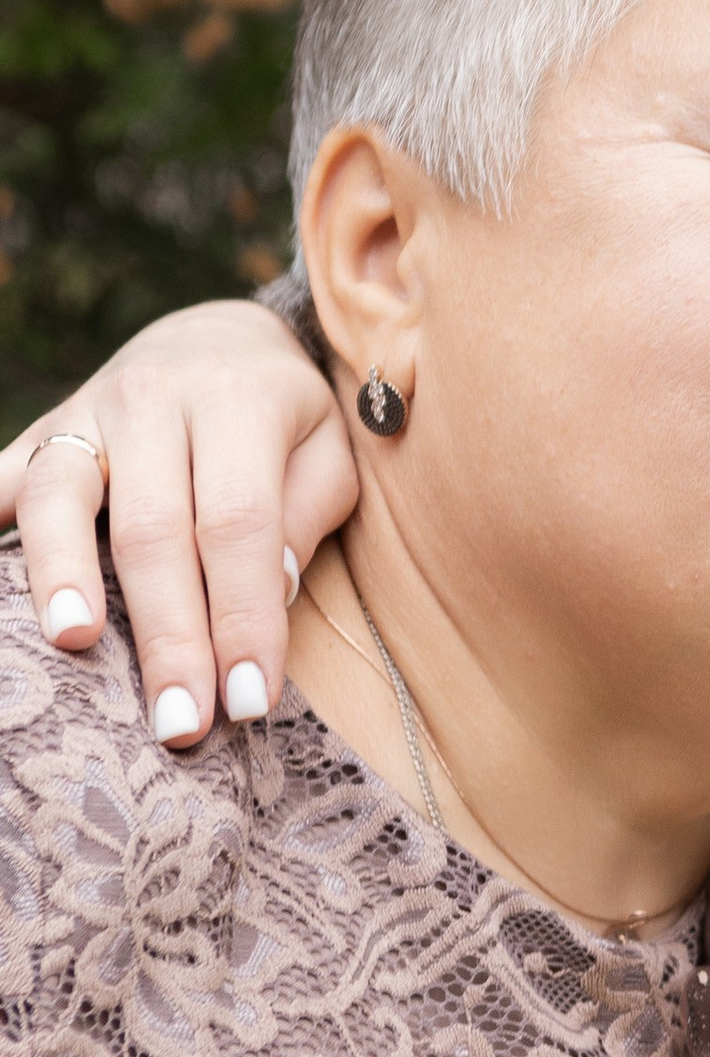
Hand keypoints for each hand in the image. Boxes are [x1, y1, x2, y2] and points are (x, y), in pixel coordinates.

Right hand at [0, 302, 357, 744]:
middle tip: (180, 722)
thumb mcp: (329, 451)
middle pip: (153, 529)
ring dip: (61, 574)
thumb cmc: (287, 418)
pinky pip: (0, 477)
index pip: (240, 525)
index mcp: (238, 402)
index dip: (243, 617)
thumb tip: (266, 591)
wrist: (220, 335)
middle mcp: (154, 400)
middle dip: (168, 635)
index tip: (250, 701)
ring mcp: (85, 413)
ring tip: (74, 645)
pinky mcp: (40, 431)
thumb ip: (304, 517)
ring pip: (60, 495)